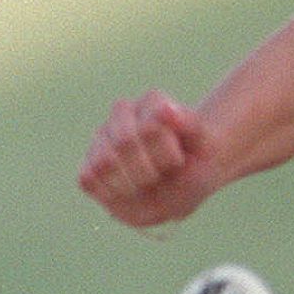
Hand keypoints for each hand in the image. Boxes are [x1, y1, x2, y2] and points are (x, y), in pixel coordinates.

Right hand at [79, 90, 220, 227]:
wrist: (186, 184)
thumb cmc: (197, 161)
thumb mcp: (205, 145)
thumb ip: (190, 125)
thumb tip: (166, 109)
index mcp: (153, 101)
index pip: (150, 127)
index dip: (167, 154)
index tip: (179, 161)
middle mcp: (122, 112)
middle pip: (124, 143)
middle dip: (149, 169)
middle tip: (162, 175)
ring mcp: (102, 136)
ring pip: (103, 161)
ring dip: (131, 184)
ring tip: (147, 184)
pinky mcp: (88, 162)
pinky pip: (89, 178)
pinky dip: (112, 192)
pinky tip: (129, 192)